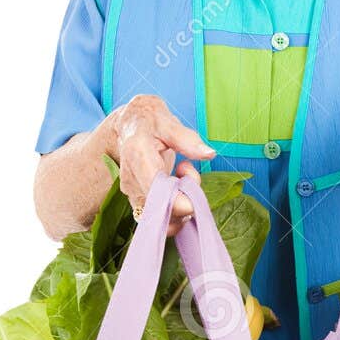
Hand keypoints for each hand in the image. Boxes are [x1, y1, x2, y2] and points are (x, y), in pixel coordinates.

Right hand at [102, 95, 213, 226]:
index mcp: (138, 155)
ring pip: (163, 217)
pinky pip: (161, 216)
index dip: (178, 202)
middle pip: (162, 210)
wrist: (129, 126)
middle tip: (189, 170)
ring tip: (183, 174)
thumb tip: (209, 154)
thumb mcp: (168, 122)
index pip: (156, 190)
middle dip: (186, 199)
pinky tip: (178, 185)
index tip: (193, 192)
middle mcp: (132, 180)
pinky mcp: (139, 201)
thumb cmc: (150, 121)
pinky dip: (176, 207)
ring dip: (183, 204)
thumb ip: (187, 139)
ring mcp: (133, 193)